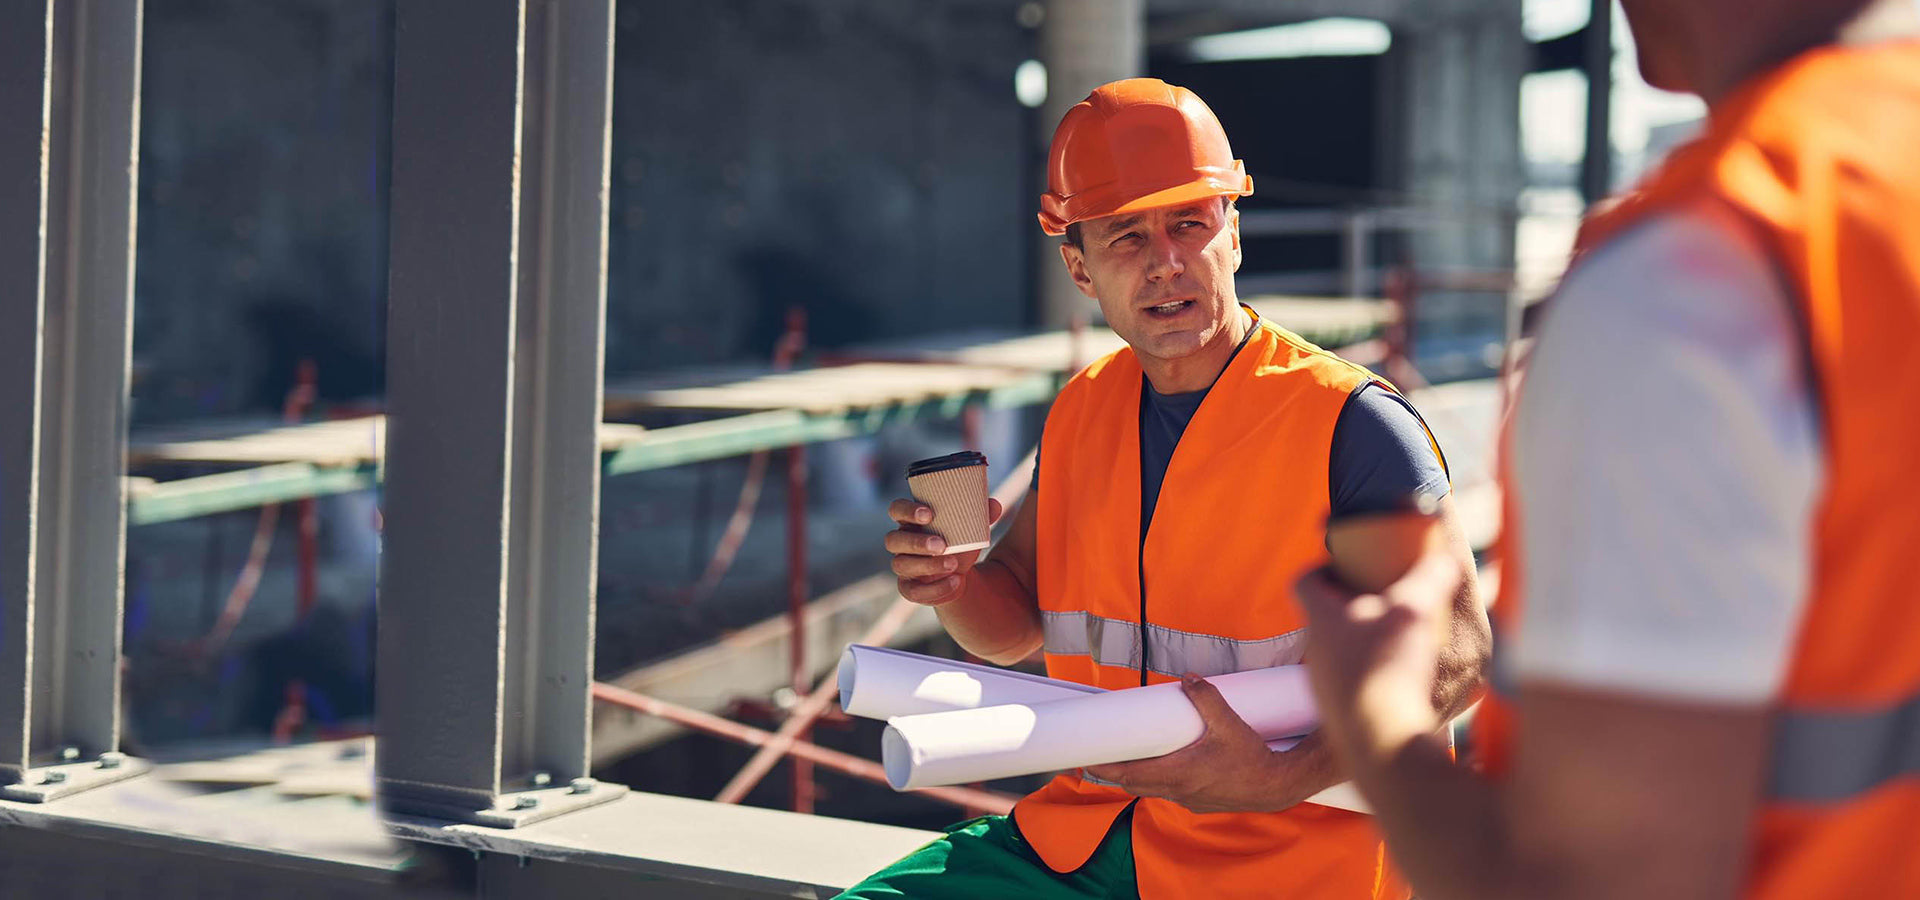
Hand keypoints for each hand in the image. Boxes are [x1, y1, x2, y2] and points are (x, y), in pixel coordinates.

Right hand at [885, 497, 1002, 605]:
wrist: (958, 573)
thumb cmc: (958, 541)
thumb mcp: (970, 527)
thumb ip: (981, 515)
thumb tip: (994, 505)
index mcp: (910, 521)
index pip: (897, 509)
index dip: (907, 511)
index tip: (929, 514)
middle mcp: (901, 543)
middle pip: (893, 540)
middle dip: (917, 542)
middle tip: (942, 544)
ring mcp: (902, 566)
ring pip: (901, 565)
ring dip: (928, 565)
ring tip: (954, 564)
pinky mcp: (909, 588)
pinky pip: (914, 592)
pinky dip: (936, 589)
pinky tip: (956, 581)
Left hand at [1083, 674, 1297, 814]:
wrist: (1276, 786)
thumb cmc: (1252, 758)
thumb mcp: (1229, 723)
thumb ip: (1207, 698)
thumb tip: (1188, 678)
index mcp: (1178, 773)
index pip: (1129, 774)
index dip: (1105, 766)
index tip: (1085, 758)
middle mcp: (1178, 790)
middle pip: (1133, 784)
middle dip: (1115, 771)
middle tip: (1101, 754)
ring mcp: (1187, 799)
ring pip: (1150, 790)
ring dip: (1136, 776)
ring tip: (1127, 757)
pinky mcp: (1198, 802)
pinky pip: (1168, 792)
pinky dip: (1157, 781)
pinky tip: (1162, 766)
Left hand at [1294, 550, 1459, 770]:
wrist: (1381, 740)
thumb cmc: (1388, 666)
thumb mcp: (1414, 609)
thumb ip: (1430, 577)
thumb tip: (1446, 556)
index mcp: (1320, 617)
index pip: (1304, 580)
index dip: (1322, 568)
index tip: (1347, 565)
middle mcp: (1314, 651)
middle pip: (1325, 617)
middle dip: (1354, 605)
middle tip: (1387, 599)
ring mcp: (1323, 686)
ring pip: (1340, 653)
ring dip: (1365, 643)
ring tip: (1402, 640)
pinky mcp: (1340, 715)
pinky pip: (1354, 685)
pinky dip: (1374, 677)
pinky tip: (1404, 680)